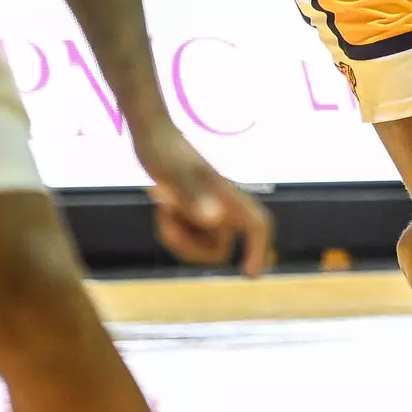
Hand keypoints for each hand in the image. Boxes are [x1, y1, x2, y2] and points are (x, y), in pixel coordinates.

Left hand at [134, 122, 272, 276]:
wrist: (153, 135)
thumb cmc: (166, 151)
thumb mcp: (175, 174)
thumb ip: (194, 195)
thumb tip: (213, 220)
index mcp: (228, 198)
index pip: (258, 227)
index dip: (258, 250)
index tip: (248, 275)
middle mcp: (223, 207)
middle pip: (219, 249)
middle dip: (191, 249)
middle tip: (167, 227)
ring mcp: (208, 209)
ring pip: (202, 245)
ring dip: (178, 240)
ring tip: (162, 214)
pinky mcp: (193, 209)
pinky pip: (189, 236)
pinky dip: (173, 232)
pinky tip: (163, 210)